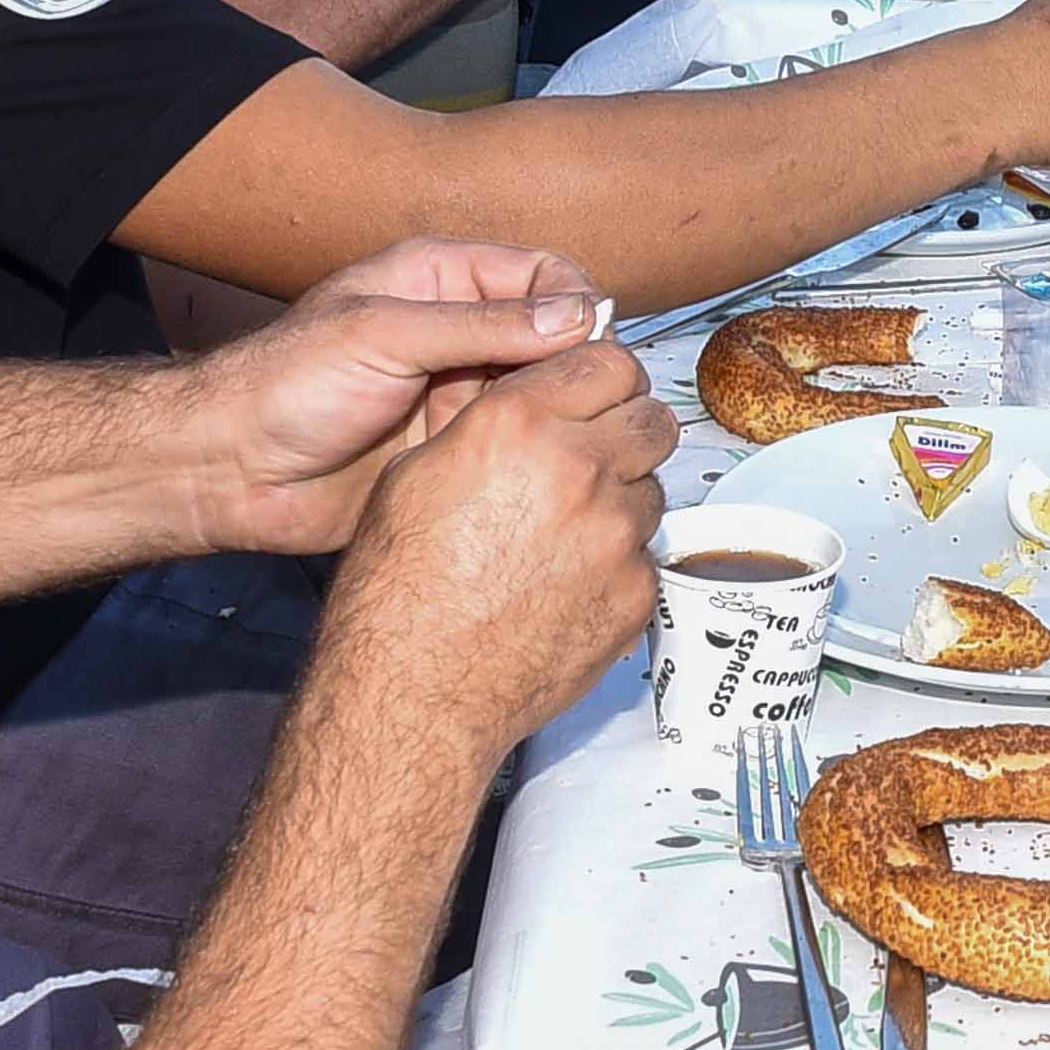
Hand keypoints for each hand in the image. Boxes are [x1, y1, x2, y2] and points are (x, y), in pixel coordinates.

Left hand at [183, 239, 617, 557]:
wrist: (229, 471)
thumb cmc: (287, 385)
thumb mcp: (385, 334)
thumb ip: (482, 325)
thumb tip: (582, 316)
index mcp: (442, 279)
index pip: (544, 274)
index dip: (578, 305)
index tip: (596, 345)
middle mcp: (459, 332)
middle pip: (555, 337)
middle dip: (579, 366)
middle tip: (591, 404)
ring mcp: (459, 393)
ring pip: (543, 396)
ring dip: (561, 414)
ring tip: (570, 441)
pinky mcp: (455, 450)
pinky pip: (517, 447)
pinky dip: (537, 456)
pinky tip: (544, 474)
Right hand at [324, 337, 679, 767]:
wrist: (416, 689)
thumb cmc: (396, 588)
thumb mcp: (416, 473)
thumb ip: (486, 424)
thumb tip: (526, 400)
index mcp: (520, 423)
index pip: (609, 360)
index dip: (602, 376)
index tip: (594, 393)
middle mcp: (580, 468)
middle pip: (651, 418)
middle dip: (627, 429)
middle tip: (595, 454)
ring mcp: (615, 533)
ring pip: (653, 489)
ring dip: (622, 498)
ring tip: (567, 532)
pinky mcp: (635, 591)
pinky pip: (644, 556)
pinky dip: (617, 562)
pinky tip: (568, 582)